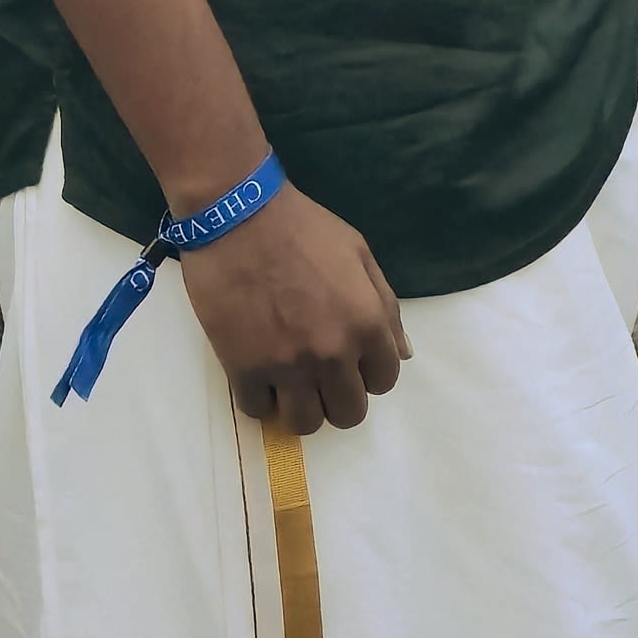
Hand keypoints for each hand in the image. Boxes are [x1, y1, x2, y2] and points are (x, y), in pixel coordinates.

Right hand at [175, 179, 411, 430]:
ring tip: (287, 380)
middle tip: (317, 374)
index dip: (367, 372)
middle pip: (348, 414)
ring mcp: (287, 365)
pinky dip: (259, 397)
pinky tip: (256, 371)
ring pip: (305, 423)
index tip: (348, 359)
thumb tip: (401, 353)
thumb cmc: (301, 226)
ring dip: (299, 405)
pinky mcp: (244, 369)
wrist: (236, 213)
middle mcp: (333, 353)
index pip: (384, 382)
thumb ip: (384, 306)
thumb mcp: (358, 253)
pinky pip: (258, 410)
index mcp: (366, 323)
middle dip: (337, 397)